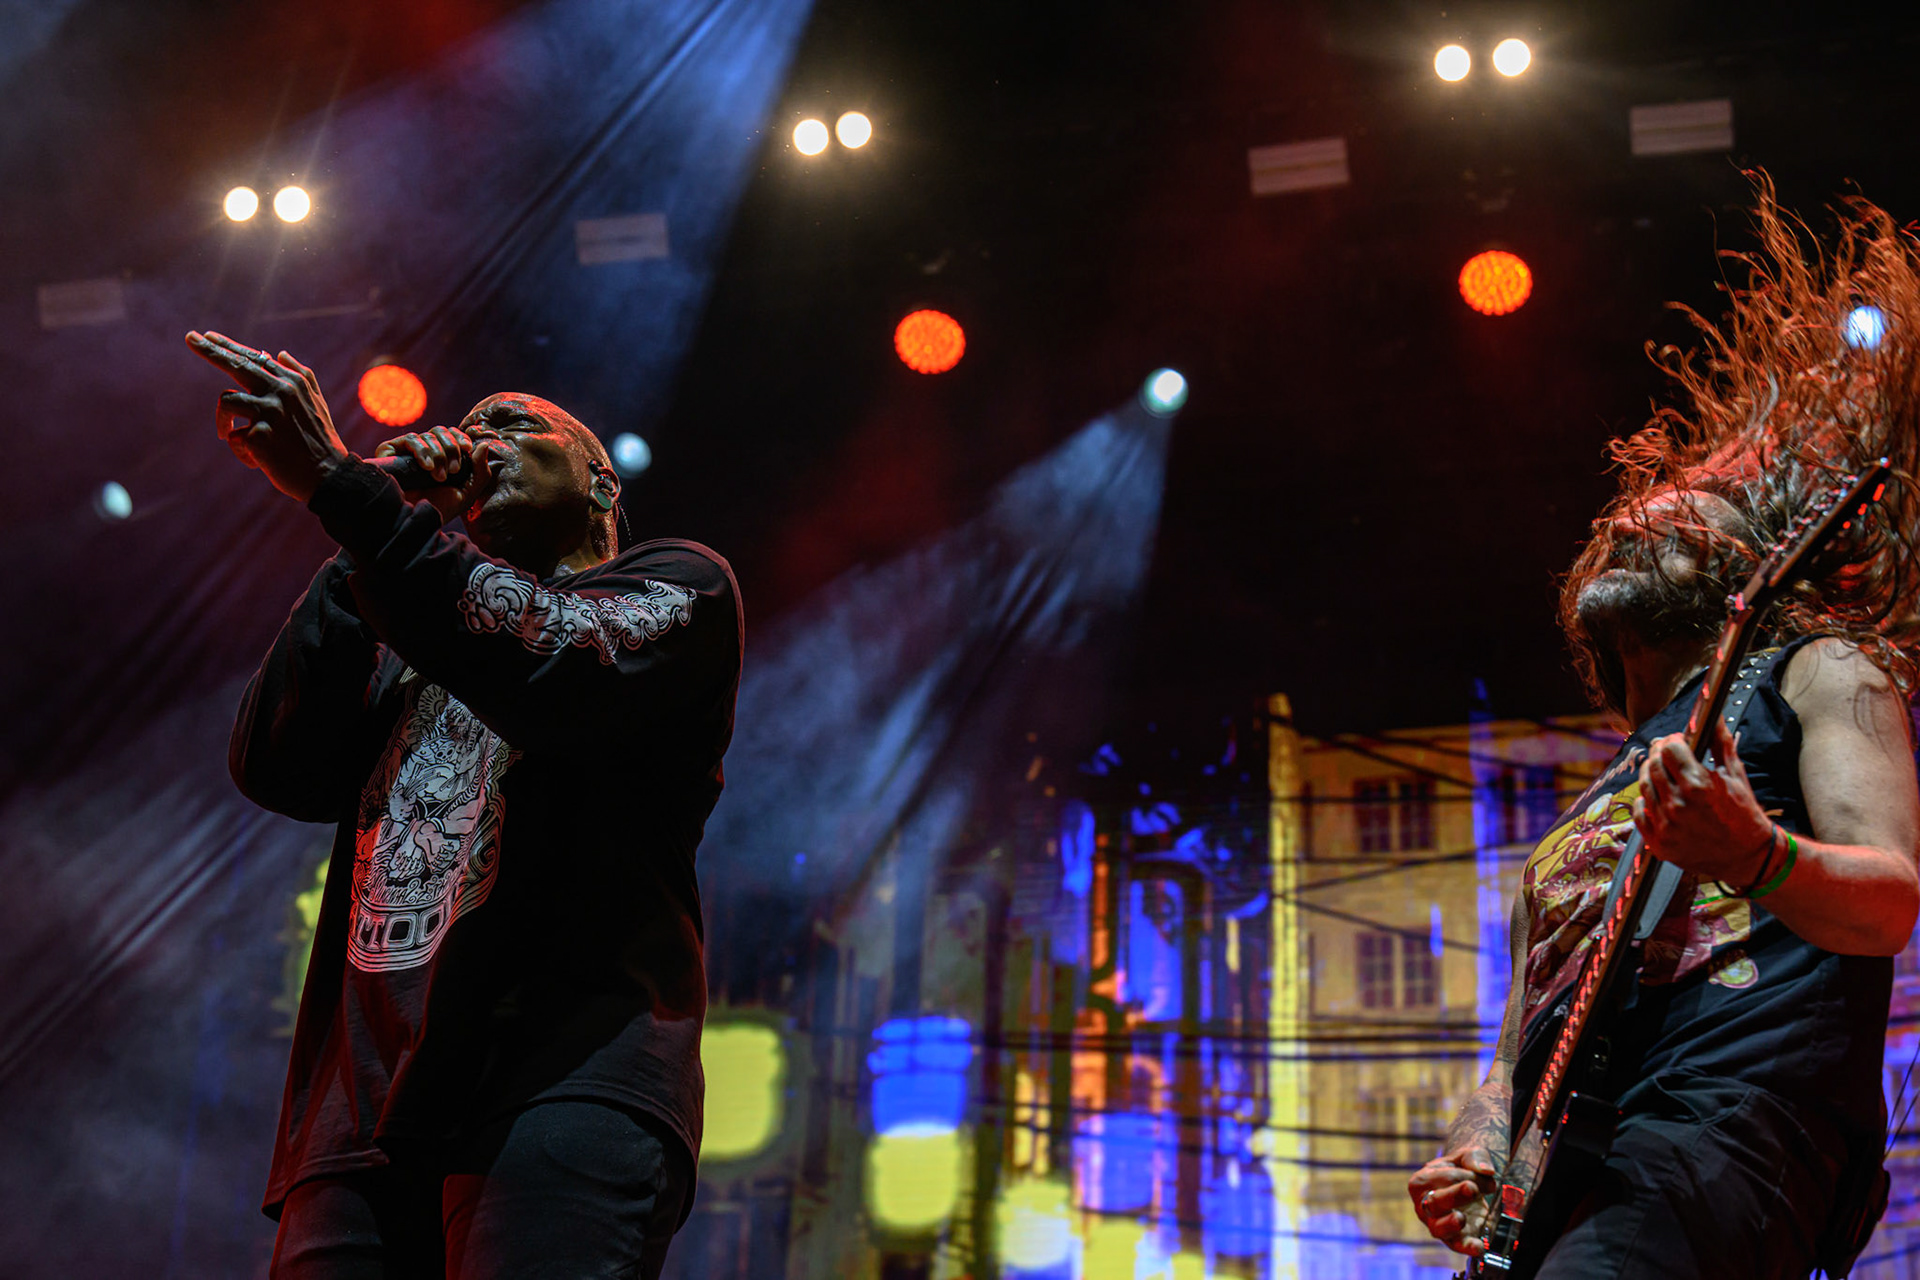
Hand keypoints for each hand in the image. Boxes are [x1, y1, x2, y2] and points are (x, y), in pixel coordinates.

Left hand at [185, 331, 348, 502]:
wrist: (329, 476)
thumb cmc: (320, 440)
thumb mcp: (317, 402)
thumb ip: (301, 375)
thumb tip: (279, 353)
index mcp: (293, 382)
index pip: (254, 357)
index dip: (228, 346)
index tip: (206, 336)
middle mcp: (281, 391)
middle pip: (236, 364)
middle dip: (209, 350)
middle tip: (189, 337)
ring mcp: (270, 412)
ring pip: (226, 401)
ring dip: (223, 422)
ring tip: (227, 436)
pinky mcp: (259, 435)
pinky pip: (233, 437)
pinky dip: (241, 450)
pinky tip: (257, 461)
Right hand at [372, 425, 494, 523]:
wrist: (418, 521)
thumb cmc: (441, 509)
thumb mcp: (468, 491)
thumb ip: (480, 470)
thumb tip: (484, 445)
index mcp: (441, 456)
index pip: (451, 434)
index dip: (460, 437)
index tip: (468, 448)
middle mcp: (424, 451)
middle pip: (440, 431)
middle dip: (451, 448)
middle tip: (453, 470)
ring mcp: (406, 451)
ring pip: (427, 435)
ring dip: (438, 454)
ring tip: (439, 477)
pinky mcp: (390, 452)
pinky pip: (410, 439)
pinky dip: (422, 451)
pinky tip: (427, 468)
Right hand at [1409, 1146, 1496, 1254]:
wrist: (1470, 1187)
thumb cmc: (1463, 1169)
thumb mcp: (1468, 1156)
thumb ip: (1476, 1157)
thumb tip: (1486, 1170)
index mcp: (1422, 1181)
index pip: (1442, 1177)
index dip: (1466, 1175)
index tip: (1481, 1174)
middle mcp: (1424, 1205)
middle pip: (1434, 1202)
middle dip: (1453, 1195)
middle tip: (1472, 1188)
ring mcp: (1437, 1224)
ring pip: (1438, 1227)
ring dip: (1450, 1224)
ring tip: (1461, 1218)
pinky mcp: (1453, 1239)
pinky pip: (1456, 1245)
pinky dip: (1466, 1247)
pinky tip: (1478, 1246)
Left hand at [1632, 719, 1775, 883]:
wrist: (1749, 856)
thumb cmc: (1744, 815)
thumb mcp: (1735, 775)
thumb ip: (1720, 743)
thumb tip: (1713, 717)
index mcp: (1699, 786)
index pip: (1669, 750)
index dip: (1672, 741)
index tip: (1676, 740)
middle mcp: (1679, 806)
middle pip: (1653, 766)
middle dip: (1658, 754)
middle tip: (1665, 752)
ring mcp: (1667, 826)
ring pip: (1644, 787)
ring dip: (1650, 775)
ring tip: (1662, 773)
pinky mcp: (1659, 843)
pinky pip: (1639, 813)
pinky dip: (1644, 802)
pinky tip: (1656, 798)